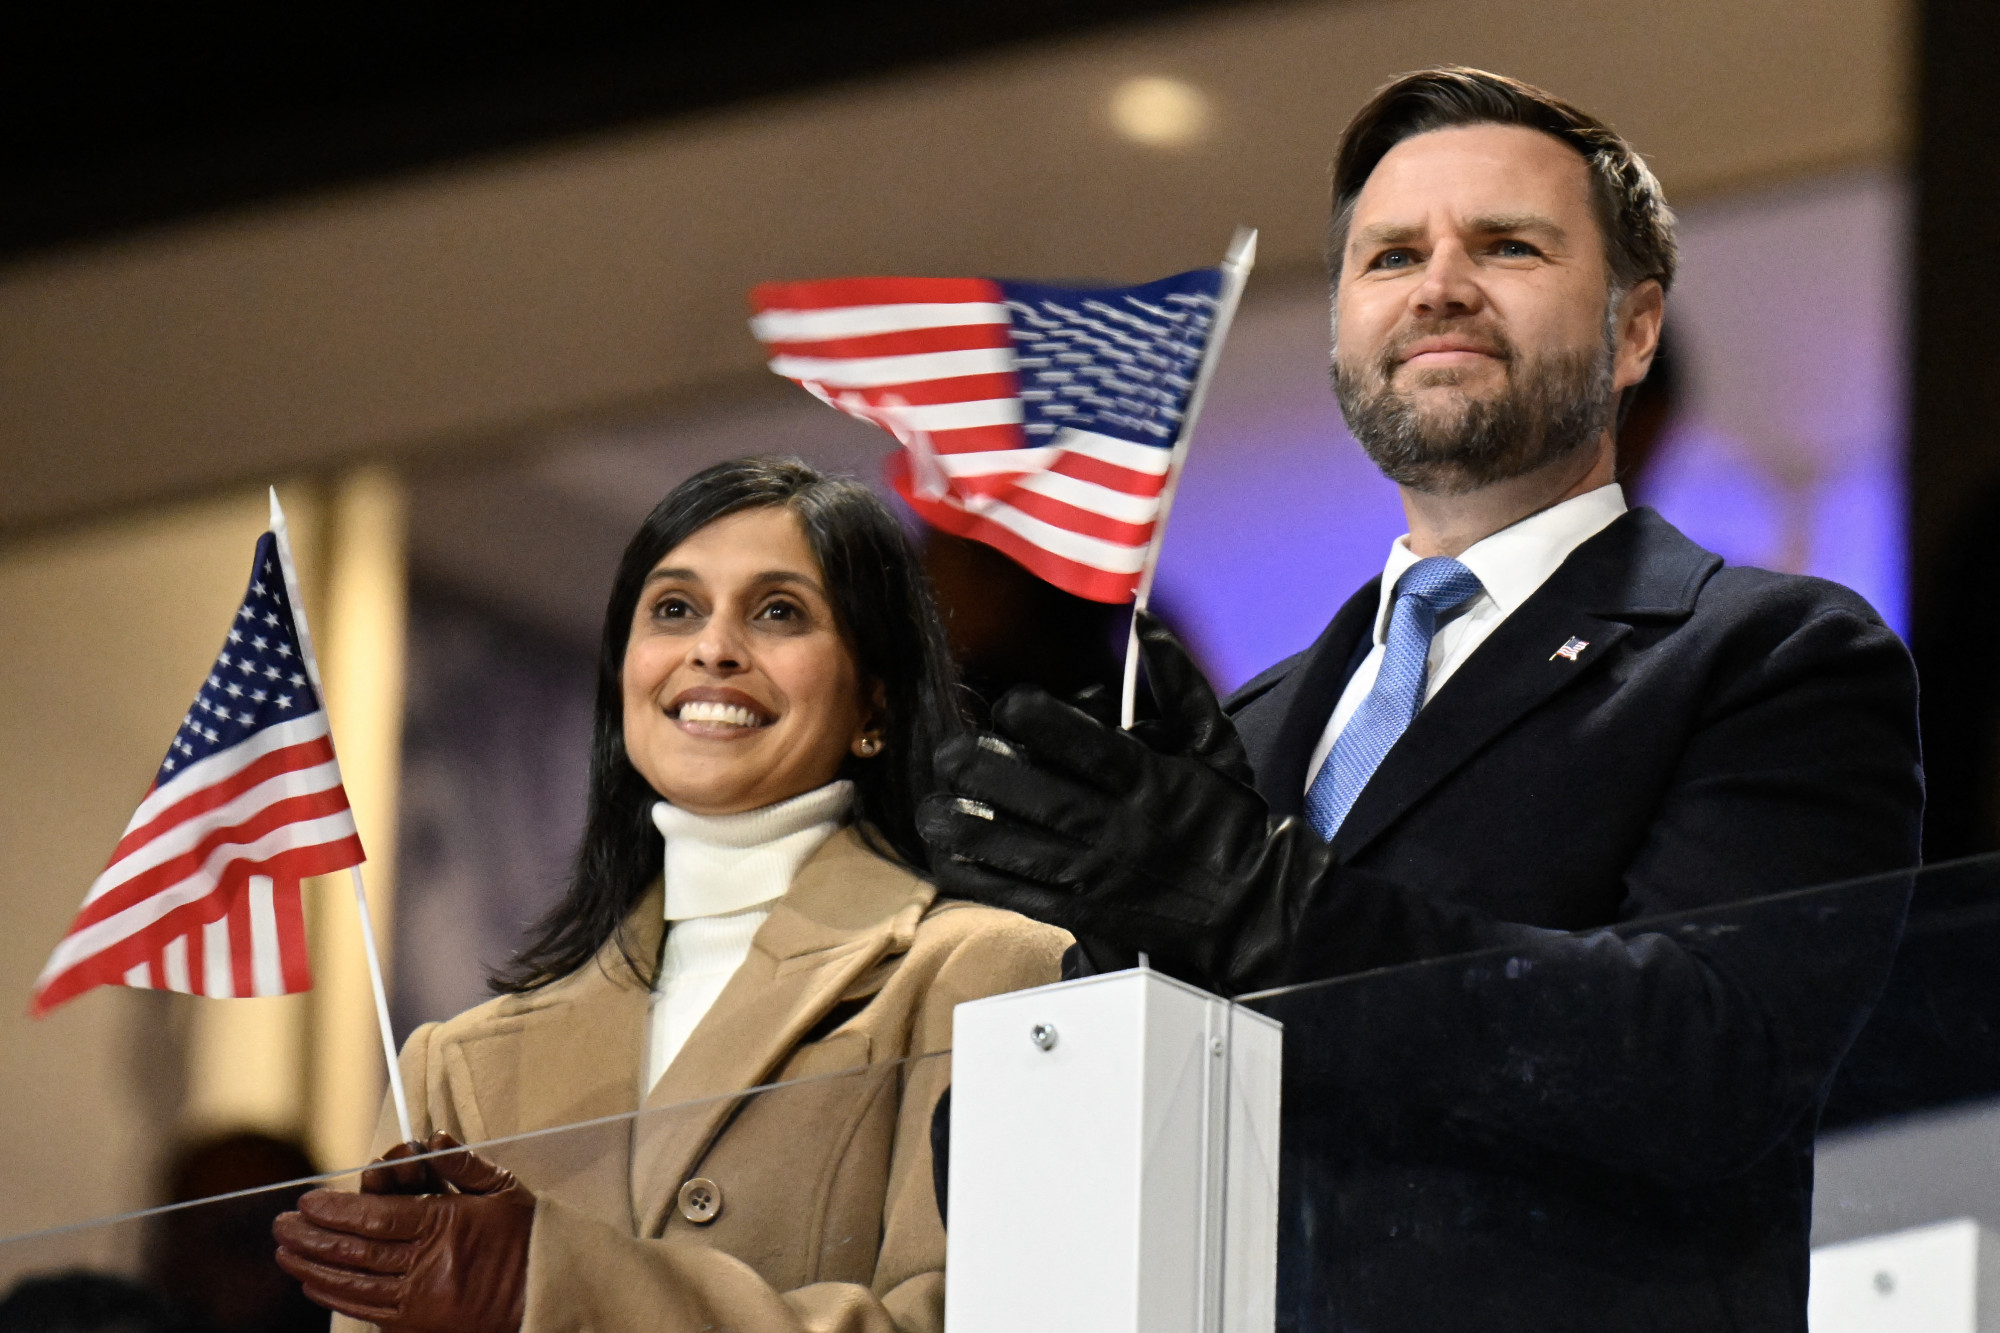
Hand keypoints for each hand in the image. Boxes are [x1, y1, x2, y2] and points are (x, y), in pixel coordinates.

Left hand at [273, 1132, 533, 1332]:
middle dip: (313, 1237)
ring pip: (354, 1283)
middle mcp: (428, 1264)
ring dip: (314, 1268)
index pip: (377, 1217)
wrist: (547, 1293)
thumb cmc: (526, 1238)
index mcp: (447, 1225)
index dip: (337, 1210)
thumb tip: (433, 1139)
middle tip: (281, 1225)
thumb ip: (464, 1163)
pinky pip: (366, 1311)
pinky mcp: (418, 1325)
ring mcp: (420, 1300)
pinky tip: (314, 1285)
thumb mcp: (503, 1189)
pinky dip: (336, 1297)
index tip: (307, 1201)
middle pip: (356, 1250)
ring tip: (286, 1254)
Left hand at [919, 612, 1323, 993]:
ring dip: (969, 830)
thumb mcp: (1217, 743)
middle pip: (1040, 798)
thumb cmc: (1230, 818)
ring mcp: (1098, 874)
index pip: (1085, 746)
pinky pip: (1022, 896)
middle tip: (948, 753)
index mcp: (1147, 780)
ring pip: (1022, 850)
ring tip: (930, 810)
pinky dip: (982, 878)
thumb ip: (1180, 681)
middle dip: (986, 774)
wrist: (1252, 909)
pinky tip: (948, 856)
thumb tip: (1145, 622)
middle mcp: (1117, 828)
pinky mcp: (1084, 912)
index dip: (1040, 721)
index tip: (1010, 705)